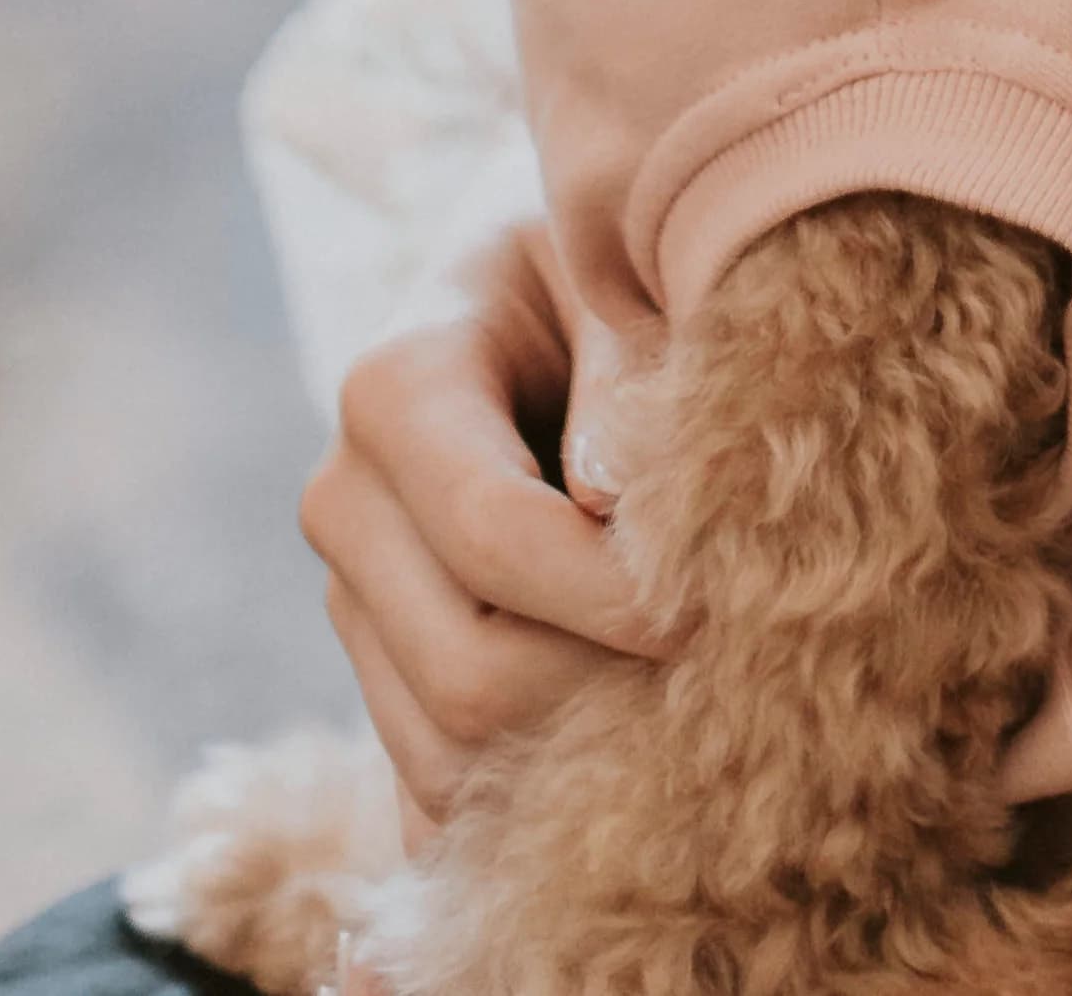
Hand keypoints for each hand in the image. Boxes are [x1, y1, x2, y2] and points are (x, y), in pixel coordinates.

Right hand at [299, 219, 661, 835]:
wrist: (550, 285)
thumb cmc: (608, 265)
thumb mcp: (622, 270)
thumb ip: (627, 371)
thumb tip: (613, 507)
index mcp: (395, 386)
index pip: (494, 539)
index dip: (612, 594)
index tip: (720, 600)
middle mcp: (348, 502)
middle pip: (465, 674)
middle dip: (604, 689)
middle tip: (724, 669)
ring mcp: (354, 601)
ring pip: (446, 760)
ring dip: (576, 757)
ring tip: (687, 708)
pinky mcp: (380, 674)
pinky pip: (430, 803)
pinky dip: (526, 807)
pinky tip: (622, 763)